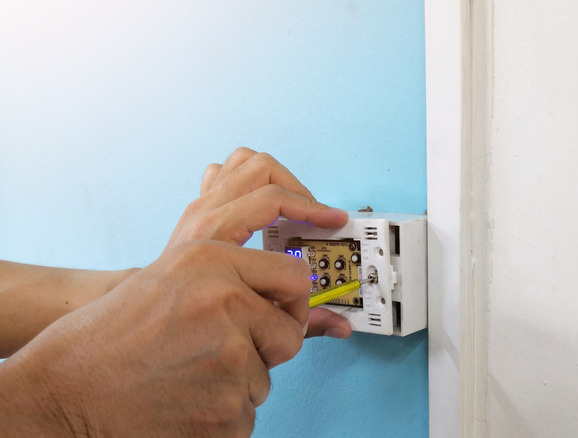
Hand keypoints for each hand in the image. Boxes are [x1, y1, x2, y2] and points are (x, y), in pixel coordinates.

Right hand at [0, 241, 310, 435]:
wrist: (64, 391)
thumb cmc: (112, 336)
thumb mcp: (170, 279)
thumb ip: (231, 278)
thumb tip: (295, 292)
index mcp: (210, 260)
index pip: (295, 278)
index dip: (294, 302)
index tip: (286, 312)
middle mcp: (226, 302)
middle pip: (289, 335)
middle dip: (267, 348)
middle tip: (222, 355)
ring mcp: (230, 358)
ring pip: (264, 379)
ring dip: (235, 384)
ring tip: (184, 377)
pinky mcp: (228, 411)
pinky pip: (246, 414)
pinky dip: (220, 416)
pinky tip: (181, 404)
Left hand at [167, 148, 351, 338]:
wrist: (152, 322)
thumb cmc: (192, 319)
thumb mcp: (251, 320)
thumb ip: (301, 323)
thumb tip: (341, 326)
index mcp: (216, 235)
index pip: (272, 200)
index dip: (312, 209)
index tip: (334, 221)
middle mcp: (205, 213)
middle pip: (262, 169)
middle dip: (297, 190)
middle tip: (315, 216)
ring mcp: (200, 205)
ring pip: (243, 160)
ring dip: (276, 177)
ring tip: (294, 203)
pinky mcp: (199, 206)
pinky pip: (226, 171)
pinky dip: (250, 178)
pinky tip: (264, 202)